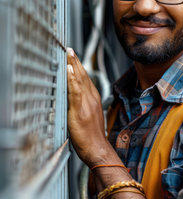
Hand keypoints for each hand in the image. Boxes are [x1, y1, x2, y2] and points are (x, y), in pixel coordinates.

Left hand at [67, 48, 109, 164]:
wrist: (98, 150)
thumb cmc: (92, 138)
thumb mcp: (89, 117)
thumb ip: (83, 106)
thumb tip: (74, 99)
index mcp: (93, 99)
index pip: (85, 78)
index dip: (78, 66)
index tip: (72, 55)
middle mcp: (92, 98)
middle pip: (83, 76)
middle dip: (75, 61)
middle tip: (69, 48)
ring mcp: (87, 104)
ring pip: (80, 80)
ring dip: (73, 65)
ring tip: (68, 53)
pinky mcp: (80, 111)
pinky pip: (75, 92)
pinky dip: (72, 79)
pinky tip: (68, 70)